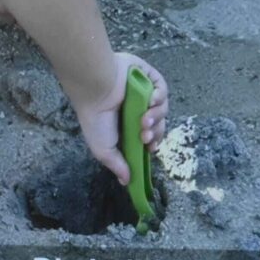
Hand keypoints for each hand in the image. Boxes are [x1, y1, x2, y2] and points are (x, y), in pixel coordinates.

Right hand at [71, 52, 171, 185]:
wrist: (96, 89)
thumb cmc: (96, 120)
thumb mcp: (104, 150)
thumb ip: (118, 166)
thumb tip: (127, 182)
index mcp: (128, 124)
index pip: (151, 136)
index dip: (153, 142)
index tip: (150, 147)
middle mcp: (137, 108)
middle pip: (160, 124)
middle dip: (155, 132)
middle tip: (145, 133)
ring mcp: (144, 92)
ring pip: (163, 109)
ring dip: (157, 116)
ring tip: (144, 118)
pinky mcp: (148, 77)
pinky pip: (163, 89)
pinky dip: (160, 95)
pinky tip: (151, 99)